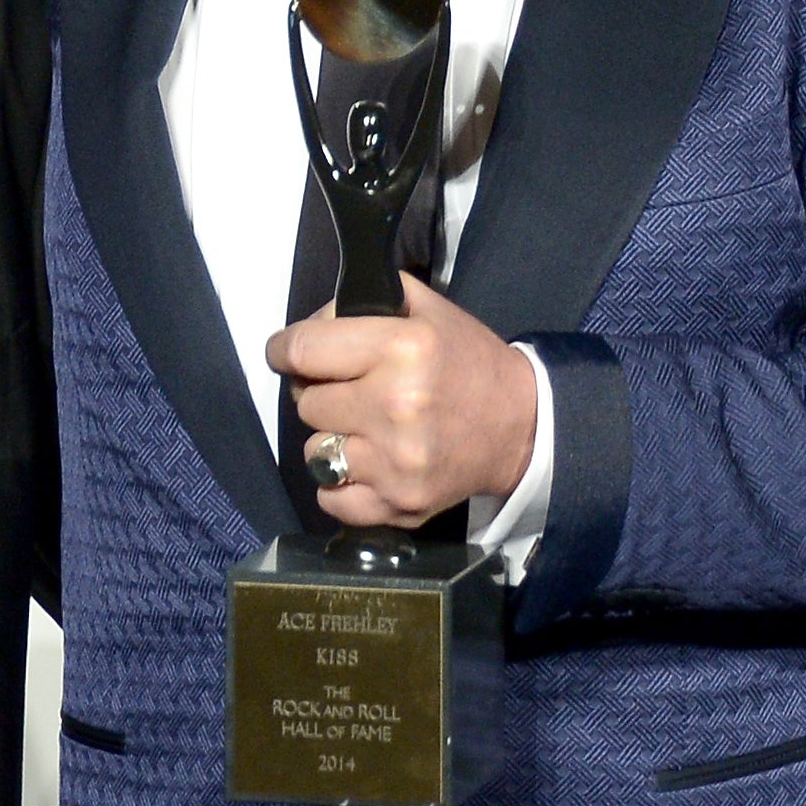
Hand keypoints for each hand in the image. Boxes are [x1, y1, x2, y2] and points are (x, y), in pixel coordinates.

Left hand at [269, 274, 538, 527]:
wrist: (520, 427)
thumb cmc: (466, 362)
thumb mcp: (426, 309)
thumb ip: (363, 302)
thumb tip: (310, 324)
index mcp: (402, 348)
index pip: (302, 350)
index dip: (285, 350)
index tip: (288, 355)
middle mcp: (395, 406)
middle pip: (306, 403)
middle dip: (321, 394)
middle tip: (351, 392)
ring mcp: (396, 462)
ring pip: (315, 452)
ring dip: (332, 439)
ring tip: (364, 429)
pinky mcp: (399, 503)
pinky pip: (331, 499)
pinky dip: (339, 485)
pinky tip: (365, 465)